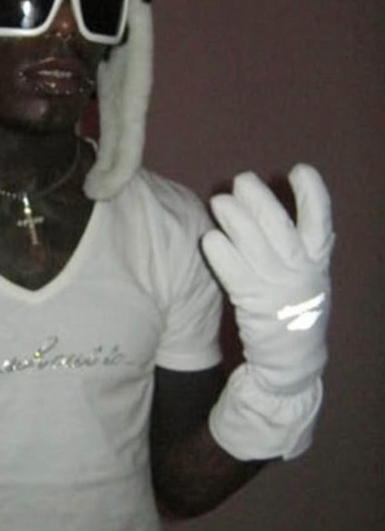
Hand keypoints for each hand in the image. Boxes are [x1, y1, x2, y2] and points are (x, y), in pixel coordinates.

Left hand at [202, 164, 333, 392]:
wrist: (293, 361)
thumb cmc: (295, 309)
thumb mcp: (307, 277)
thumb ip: (295, 248)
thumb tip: (264, 209)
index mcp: (318, 262)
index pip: (320, 223)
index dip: (312, 195)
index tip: (300, 169)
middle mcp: (300, 272)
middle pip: (280, 228)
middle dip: (259, 200)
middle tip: (242, 179)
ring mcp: (277, 289)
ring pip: (255, 247)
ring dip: (235, 221)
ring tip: (219, 200)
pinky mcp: (253, 305)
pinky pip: (234, 275)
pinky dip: (222, 255)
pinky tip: (210, 237)